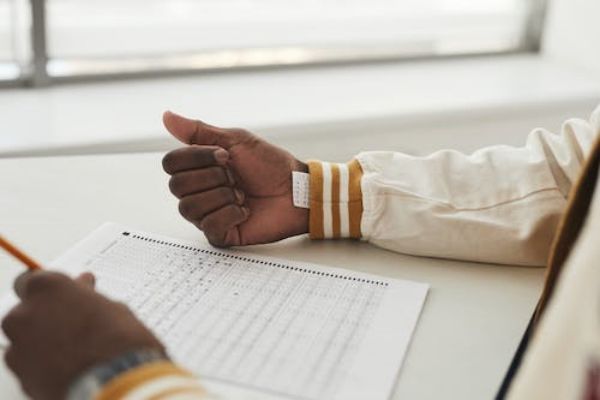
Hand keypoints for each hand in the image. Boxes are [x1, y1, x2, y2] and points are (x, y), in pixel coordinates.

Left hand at [1, 271, 163, 399]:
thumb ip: (87, 297)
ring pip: (25, 337)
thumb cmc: (119, 342)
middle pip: (27, 309)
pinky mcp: (20, 374)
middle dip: (47, 315)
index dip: (53, 291)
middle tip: (75, 324)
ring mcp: (19, 344)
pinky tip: (68, 365)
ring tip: (75, 350)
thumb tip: (84, 294)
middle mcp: (26, 312)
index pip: (34, 279)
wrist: (116, 381)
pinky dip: (42, 362)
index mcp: (48, 287)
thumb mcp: (112, 307)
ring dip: (44, 340)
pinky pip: (28, 362)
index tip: (66, 297)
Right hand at [162, 111, 308, 245]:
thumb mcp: (236, 141)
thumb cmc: (270, 165)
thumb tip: (166, 116)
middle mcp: (198, 191)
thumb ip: (199, 131)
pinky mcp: (220, 234)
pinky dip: (230, 214)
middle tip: (236, 177)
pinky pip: (208, 226)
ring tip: (242, 194)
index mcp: (198, 168)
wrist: (296, 191)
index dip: (196, 158)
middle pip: (177, 186)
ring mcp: (207, 214)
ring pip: (189, 208)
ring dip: (222, 196)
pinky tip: (245, 210)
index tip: (225, 156)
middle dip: (212, 177)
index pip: (171, 163)